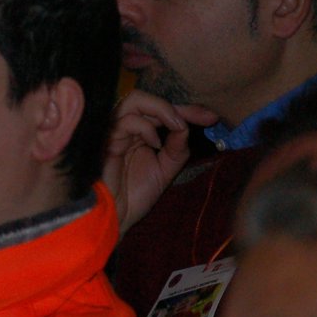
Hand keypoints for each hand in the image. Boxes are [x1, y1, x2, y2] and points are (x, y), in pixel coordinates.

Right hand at [104, 89, 218, 232]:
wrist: (116, 217)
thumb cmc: (134, 196)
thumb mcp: (165, 169)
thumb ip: (176, 148)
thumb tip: (186, 127)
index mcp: (136, 134)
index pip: (160, 112)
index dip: (186, 110)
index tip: (211, 118)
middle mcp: (124, 128)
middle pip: (148, 99)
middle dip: (179, 107)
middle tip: (202, 118)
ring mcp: (114, 131)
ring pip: (135, 100)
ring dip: (162, 110)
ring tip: (177, 126)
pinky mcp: (105, 140)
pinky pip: (125, 121)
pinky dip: (145, 127)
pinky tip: (154, 144)